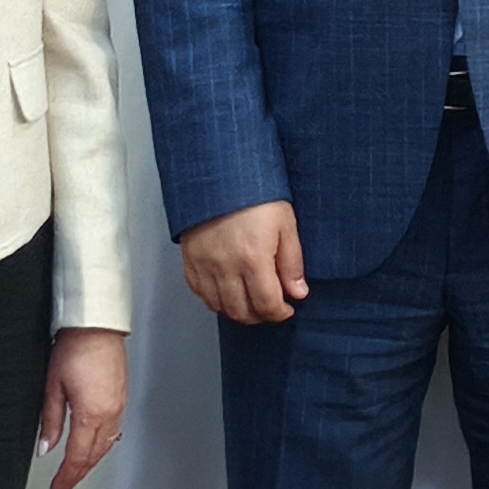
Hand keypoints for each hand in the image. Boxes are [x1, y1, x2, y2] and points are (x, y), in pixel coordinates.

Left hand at [37, 327, 128, 488]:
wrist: (96, 324)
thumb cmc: (75, 347)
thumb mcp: (53, 386)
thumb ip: (50, 421)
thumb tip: (46, 446)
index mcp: (92, 414)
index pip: (78, 457)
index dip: (66, 478)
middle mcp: (110, 413)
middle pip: (94, 456)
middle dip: (78, 476)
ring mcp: (119, 405)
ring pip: (106, 446)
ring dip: (91, 463)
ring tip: (78, 475)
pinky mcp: (122, 396)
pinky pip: (114, 431)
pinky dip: (103, 446)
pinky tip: (97, 449)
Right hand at [181, 200, 308, 323]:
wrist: (220, 174)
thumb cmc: (255, 193)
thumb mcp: (285, 223)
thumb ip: (292, 262)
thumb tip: (298, 292)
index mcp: (253, 258)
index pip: (266, 304)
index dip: (279, 313)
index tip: (286, 309)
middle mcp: (226, 267)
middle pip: (242, 312)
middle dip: (260, 315)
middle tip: (270, 306)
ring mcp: (205, 265)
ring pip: (219, 307)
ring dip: (238, 310)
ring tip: (251, 299)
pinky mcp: (190, 261)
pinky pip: (200, 293)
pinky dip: (215, 299)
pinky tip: (227, 291)